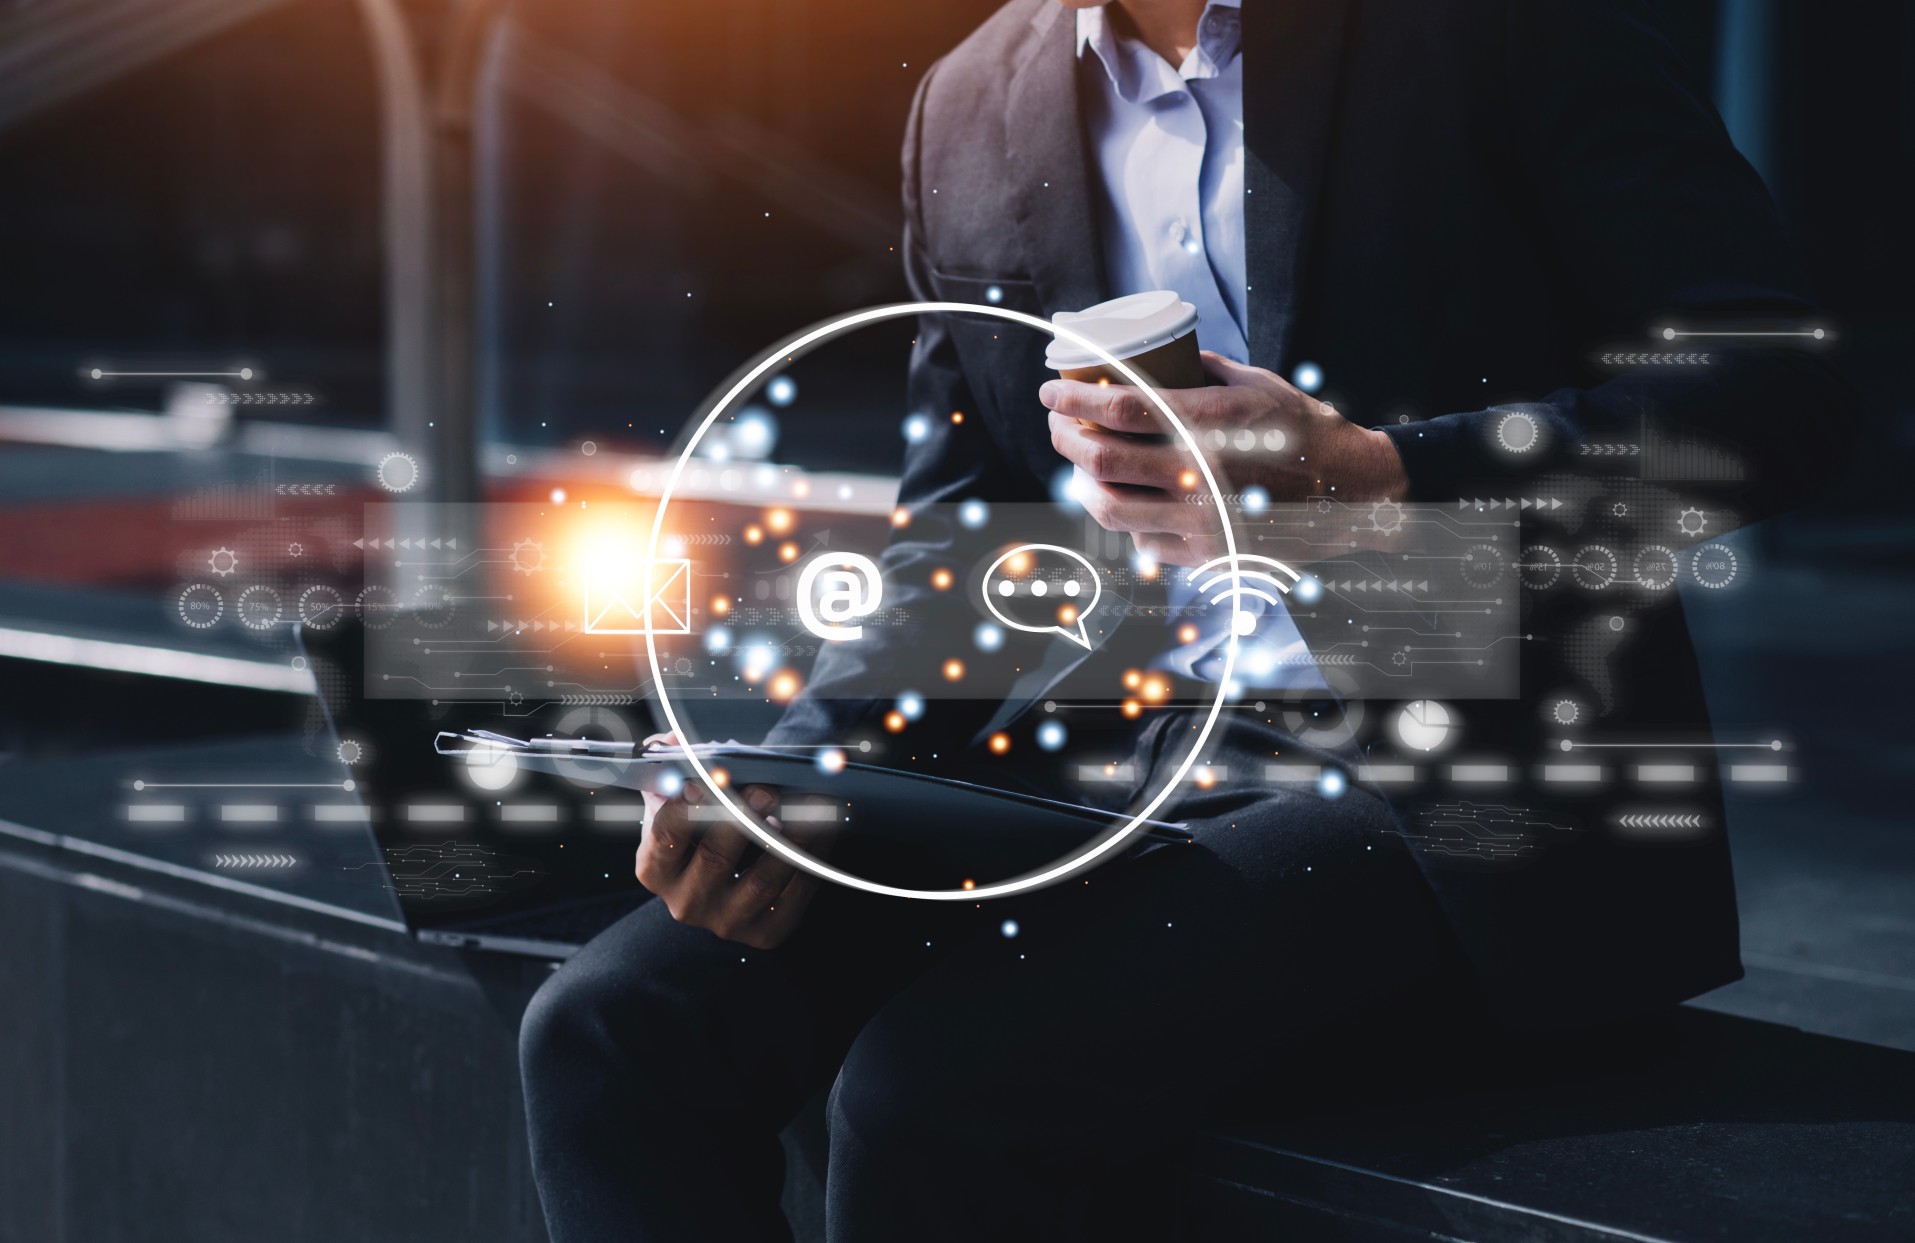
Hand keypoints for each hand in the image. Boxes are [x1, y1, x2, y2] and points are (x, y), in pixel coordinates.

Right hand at [635, 734, 820, 948]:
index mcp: (655, 869)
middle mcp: (686, 902)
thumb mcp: (675, 802)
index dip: (689, 804)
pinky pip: (796, 893)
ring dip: (791, 838)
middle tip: (769, 788)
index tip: (712, 775)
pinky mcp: (766, 932)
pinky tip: (827, 827)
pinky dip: (814, 857)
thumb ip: (670, 768)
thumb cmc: (699, 831)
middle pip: (717, 857)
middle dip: (744, 818)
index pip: (666, 834)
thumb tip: (673, 743)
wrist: (723, 886)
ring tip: (811, 805)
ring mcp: (727, 922)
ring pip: (764, 879)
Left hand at [1041, 352, 1409, 565]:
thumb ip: (1202, 371)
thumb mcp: (1257, 384)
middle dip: (1065, 439)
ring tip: (1080, 466)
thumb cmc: (1306, 431)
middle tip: (1058, 425)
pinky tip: (1128, 500)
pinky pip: (1144, 542)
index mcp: (1208, 425)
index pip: (1116, 410)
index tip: (1051, 391)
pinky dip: (1128, 520)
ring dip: (1082, 485)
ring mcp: (1200, 521)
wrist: (1354, 492)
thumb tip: (1152, 358)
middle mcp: (1198, 475)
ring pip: (1109, 509)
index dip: (1072, 400)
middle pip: (1100, 461)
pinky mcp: (1207, 554)